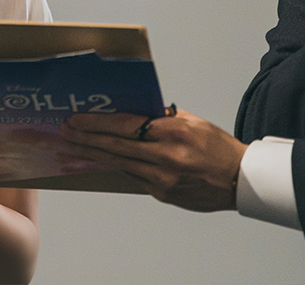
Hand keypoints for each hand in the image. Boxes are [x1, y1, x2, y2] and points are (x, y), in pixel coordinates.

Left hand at [60, 109, 247, 211]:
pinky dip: (112, 168)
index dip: (96, 123)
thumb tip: (126, 110)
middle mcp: (166, 157)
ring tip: (70, 147)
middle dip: (85, 138)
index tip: (76, 119)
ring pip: (117, 164)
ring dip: (91, 155)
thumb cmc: (215, 146)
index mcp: (173, 133)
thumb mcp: (191, 122)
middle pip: (115, 146)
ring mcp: (162, 178)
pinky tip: (95, 162)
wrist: (240, 181)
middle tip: (64, 132)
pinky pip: (131, 177)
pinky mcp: (162, 193)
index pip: (125, 125)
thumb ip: (159, 117)